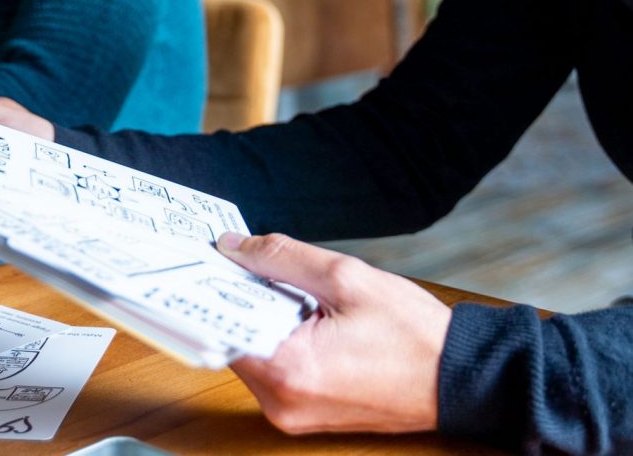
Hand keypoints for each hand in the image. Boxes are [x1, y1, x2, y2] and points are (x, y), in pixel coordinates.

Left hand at [218, 232, 450, 434]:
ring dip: (261, 314)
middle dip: (238, 295)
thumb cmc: (412, 333)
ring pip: (251, 349)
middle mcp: (282, 402)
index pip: (220, 325)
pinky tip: (301, 308)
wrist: (458, 378)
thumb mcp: (345, 276)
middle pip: (232, 337)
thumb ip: (280, 256)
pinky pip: (272, 365)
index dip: (209, 287)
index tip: (202, 257)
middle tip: (243, 256)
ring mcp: (291, 413)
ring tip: (288, 284)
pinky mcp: (303, 412)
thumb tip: (232, 247)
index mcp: (289, 370)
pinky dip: (277, 333)